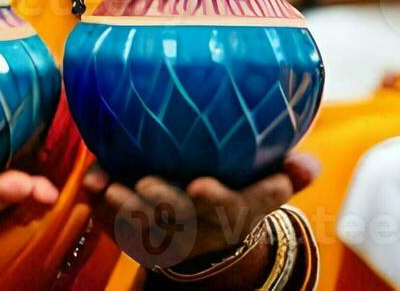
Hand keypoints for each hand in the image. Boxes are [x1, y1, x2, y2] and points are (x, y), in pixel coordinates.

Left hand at [84, 152, 319, 271]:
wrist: (210, 235)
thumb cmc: (240, 192)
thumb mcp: (268, 187)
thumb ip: (289, 175)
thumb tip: (309, 163)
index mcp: (235, 215)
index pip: (237, 209)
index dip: (225, 199)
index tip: (211, 184)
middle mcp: (202, 230)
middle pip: (184, 221)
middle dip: (166, 204)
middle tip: (147, 183)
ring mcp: (169, 236)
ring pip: (147, 228)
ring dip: (126, 211)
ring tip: (108, 188)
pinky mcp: (141, 236)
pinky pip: (118, 226)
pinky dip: (102, 210)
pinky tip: (91, 186)